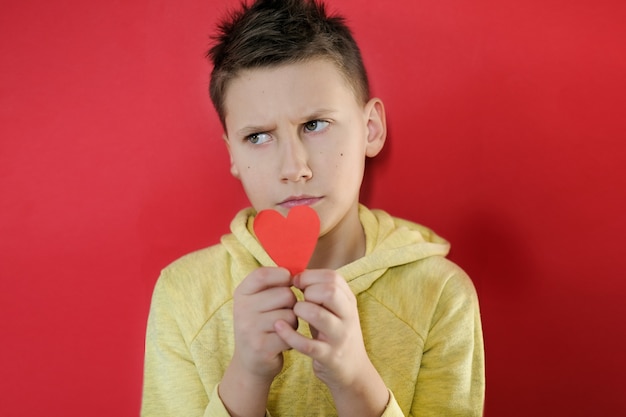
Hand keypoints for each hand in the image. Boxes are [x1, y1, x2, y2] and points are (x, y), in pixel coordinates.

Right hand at [231, 267, 297, 379]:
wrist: (250, 362)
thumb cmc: (261, 324)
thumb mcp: (258, 300)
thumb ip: (272, 284)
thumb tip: (298, 272)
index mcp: (241, 293)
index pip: (263, 274)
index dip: (282, 276)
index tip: (287, 284)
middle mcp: (241, 309)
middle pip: (285, 294)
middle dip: (292, 304)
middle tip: (281, 315)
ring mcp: (250, 328)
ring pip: (291, 314)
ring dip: (293, 323)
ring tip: (282, 329)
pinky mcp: (261, 346)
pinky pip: (291, 333)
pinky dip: (292, 338)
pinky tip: (281, 342)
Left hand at [274, 269, 368, 387]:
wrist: (353, 370)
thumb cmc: (335, 333)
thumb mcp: (335, 310)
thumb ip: (321, 293)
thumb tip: (296, 275)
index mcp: (349, 302)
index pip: (333, 277)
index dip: (311, 276)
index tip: (298, 283)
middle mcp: (348, 317)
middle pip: (329, 291)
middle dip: (308, 291)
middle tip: (299, 299)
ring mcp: (339, 337)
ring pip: (318, 315)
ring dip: (300, 310)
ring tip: (293, 313)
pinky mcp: (328, 356)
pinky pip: (307, 344)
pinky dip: (289, 334)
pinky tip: (279, 327)